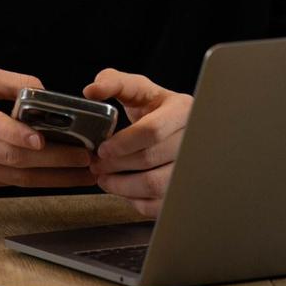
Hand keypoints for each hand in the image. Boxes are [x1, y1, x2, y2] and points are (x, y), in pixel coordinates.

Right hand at [0, 66, 94, 189]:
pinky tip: (57, 177)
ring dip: (53, 177)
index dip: (18, 135)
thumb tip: (46, 91)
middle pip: (13, 158)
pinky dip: (34, 181)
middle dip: (55, 160)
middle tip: (86, 157)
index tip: (42, 139)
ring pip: (16, 177)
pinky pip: (7, 183)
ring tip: (83, 172)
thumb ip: (11, 82)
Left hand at [83, 69, 191, 217]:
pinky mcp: (186, 189)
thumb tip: (91, 91)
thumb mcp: (137, 88)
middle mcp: (194, 138)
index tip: (102, 148)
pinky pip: (159, 203)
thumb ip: (112, 82)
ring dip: (122, 185)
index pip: (152, 130)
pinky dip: (136, 200)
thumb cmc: (155, 108)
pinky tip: (124, 189)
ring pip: (155, 185)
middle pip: (151, 158)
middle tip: (96, 165)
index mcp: (182, 109)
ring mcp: (193, 166)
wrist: (177, 128)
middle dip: (116, 164)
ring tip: (105, 179)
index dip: (123, 142)